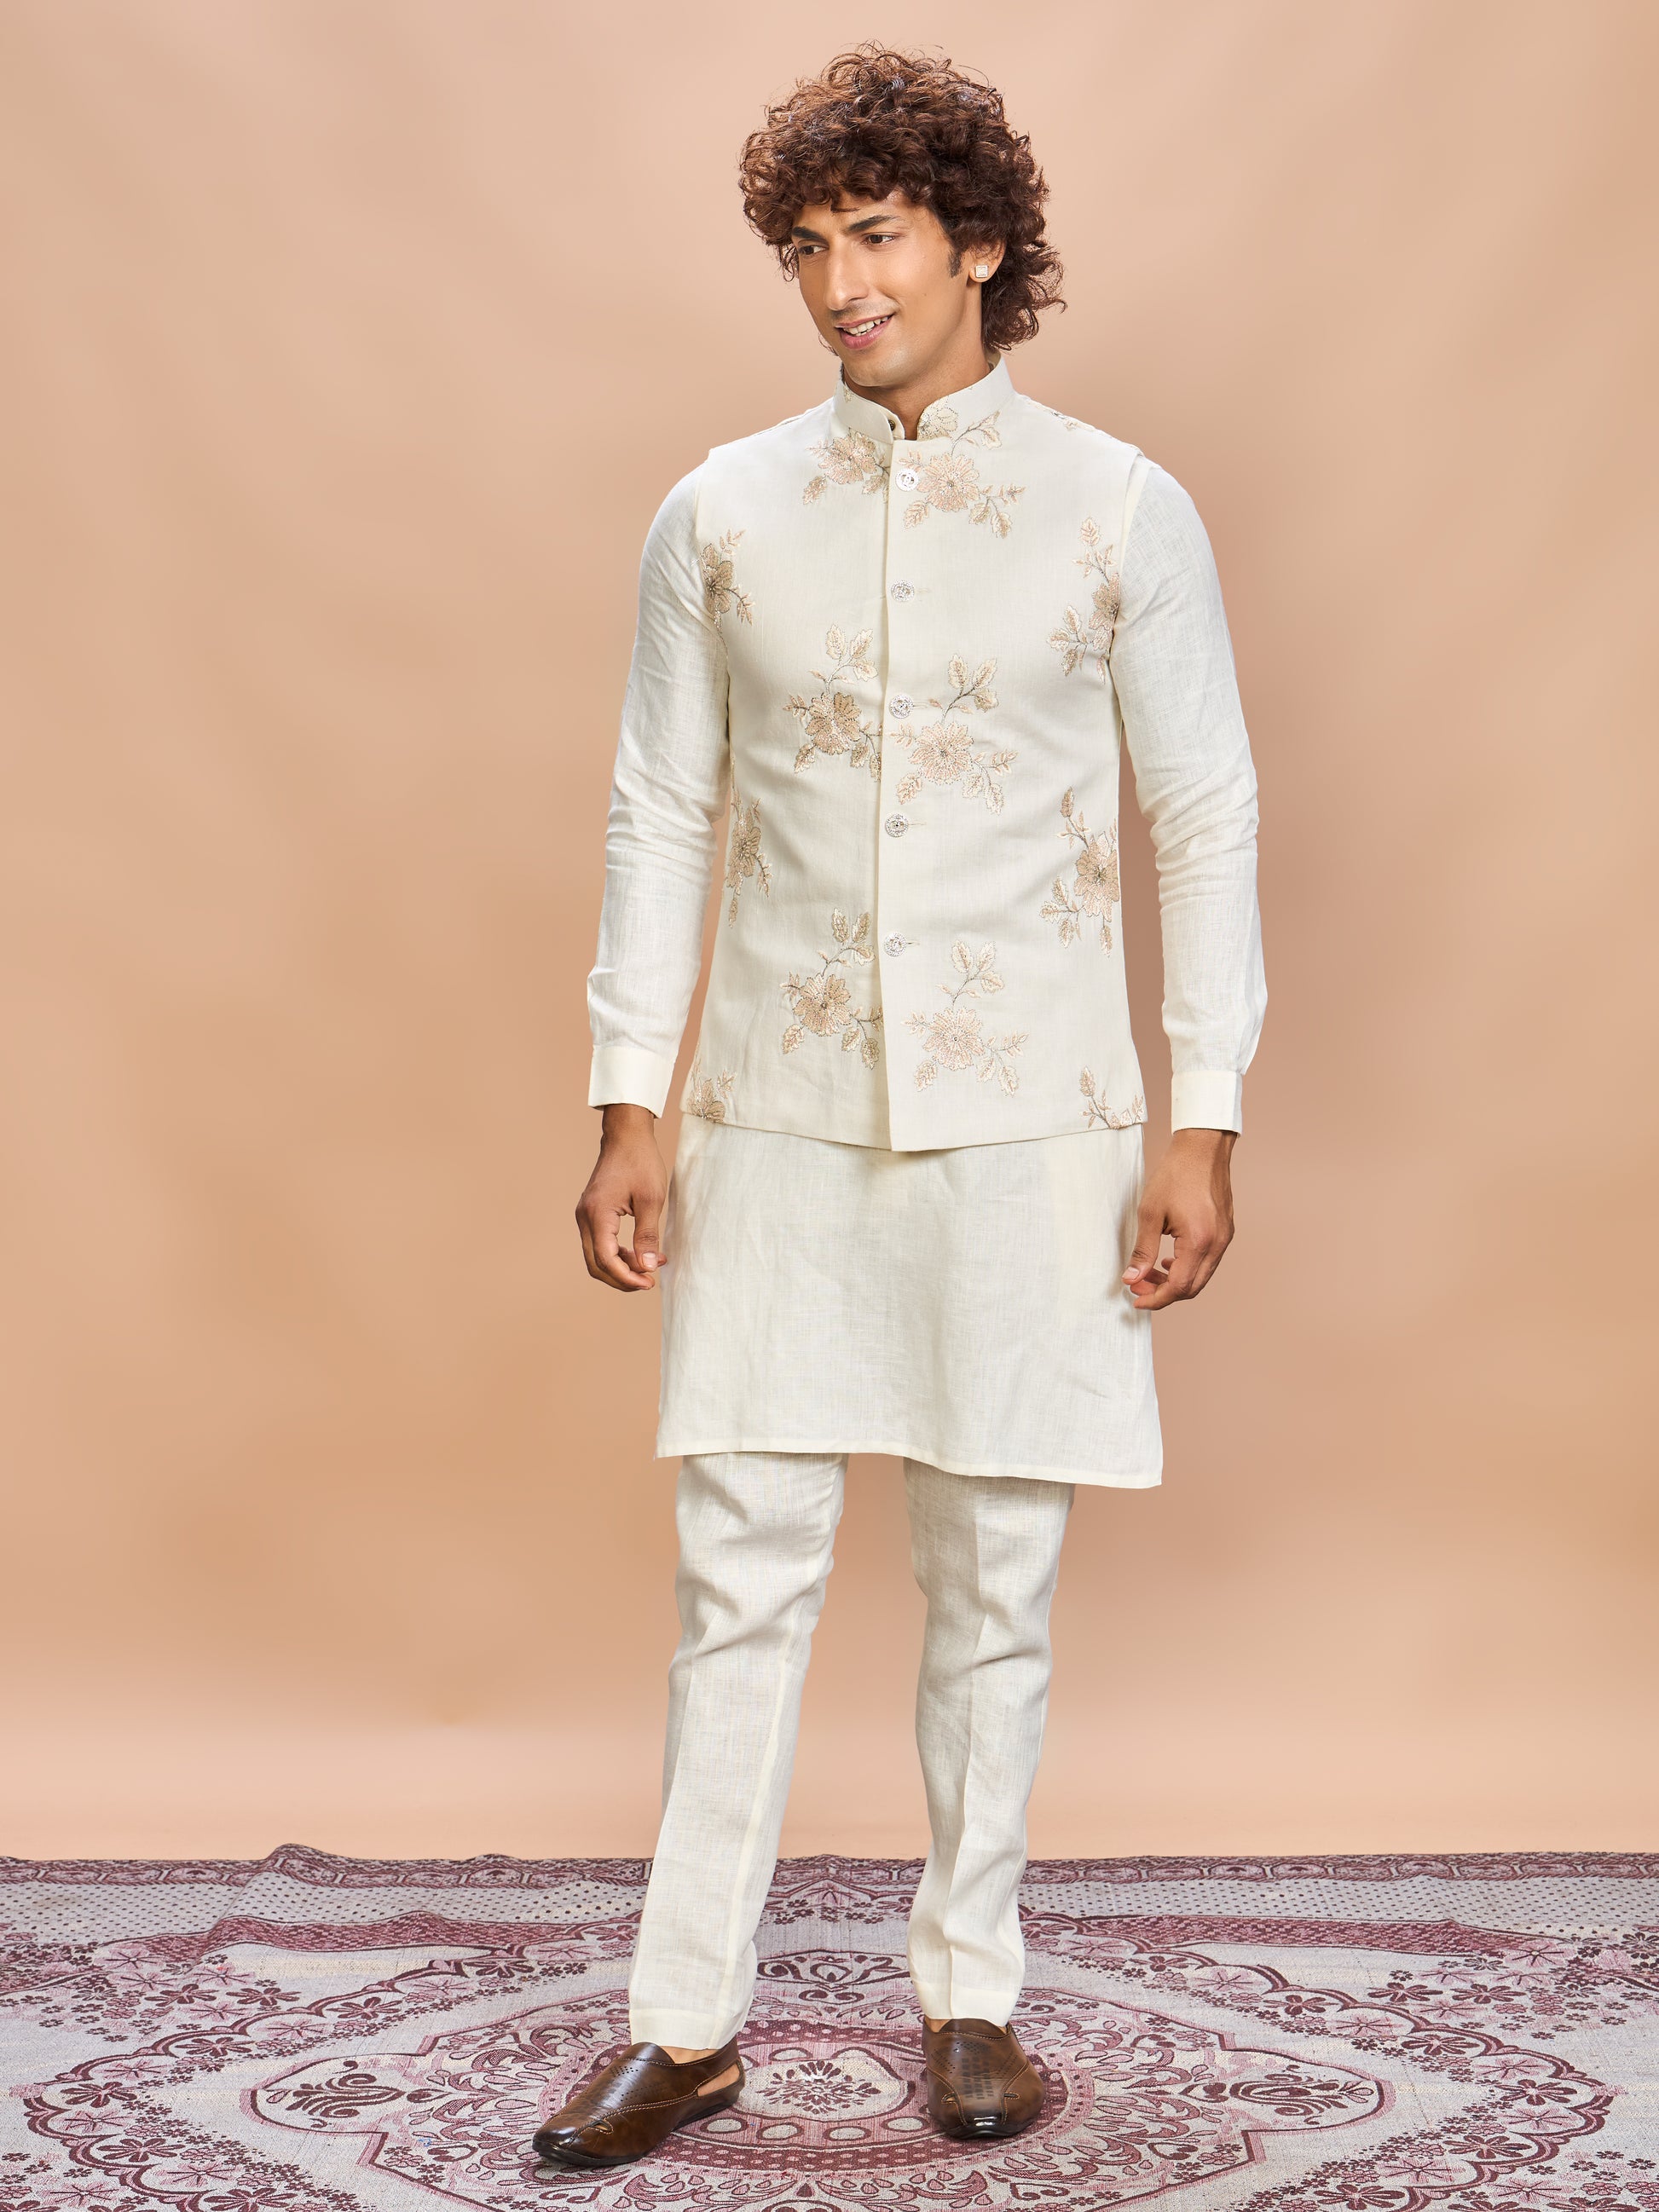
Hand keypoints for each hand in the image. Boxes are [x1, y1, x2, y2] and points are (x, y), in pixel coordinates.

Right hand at [576, 1103, 667, 1290]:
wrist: (627, 1136)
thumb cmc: (640, 1161)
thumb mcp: (651, 1199)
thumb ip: (648, 1235)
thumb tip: (647, 1266)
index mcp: (597, 1214)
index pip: (606, 1259)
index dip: (626, 1277)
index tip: (649, 1283)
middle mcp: (584, 1217)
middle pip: (596, 1264)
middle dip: (622, 1278)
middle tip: (648, 1281)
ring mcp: (585, 1215)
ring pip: (596, 1256)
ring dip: (621, 1267)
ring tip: (649, 1266)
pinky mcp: (591, 1213)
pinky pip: (599, 1243)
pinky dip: (618, 1254)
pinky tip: (640, 1252)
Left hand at [1122, 1128, 1236, 1309]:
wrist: (1202, 1148)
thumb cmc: (1175, 1175)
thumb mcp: (1150, 1213)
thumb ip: (1143, 1250)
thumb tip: (1132, 1279)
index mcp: (1199, 1241)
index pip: (1179, 1286)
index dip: (1156, 1298)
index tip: (1136, 1299)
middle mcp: (1218, 1244)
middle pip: (1193, 1287)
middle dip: (1164, 1292)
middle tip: (1139, 1285)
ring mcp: (1225, 1238)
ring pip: (1201, 1277)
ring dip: (1176, 1281)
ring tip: (1151, 1272)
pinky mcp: (1226, 1231)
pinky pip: (1208, 1262)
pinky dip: (1189, 1268)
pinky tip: (1170, 1258)